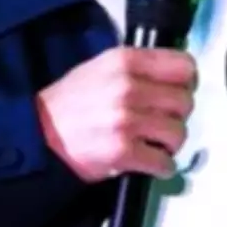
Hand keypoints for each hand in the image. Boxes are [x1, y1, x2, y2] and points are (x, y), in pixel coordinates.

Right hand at [35, 47, 195, 183]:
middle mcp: (129, 86)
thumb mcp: (102, 66)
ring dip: (169, 142)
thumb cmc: (72, 100)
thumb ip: (139, 66)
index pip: (184, 66)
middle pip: (185, 101)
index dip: (186, 81)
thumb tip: (176, 75)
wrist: (40, 133)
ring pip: (179, 132)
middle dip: (176, 115)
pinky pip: (164, 162)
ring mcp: (127, 120)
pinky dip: (161, 166)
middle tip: (161, 120)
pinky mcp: (123, 151)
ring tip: (153, 142)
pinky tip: (149, 161)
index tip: (178, 90)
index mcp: (125, 60)